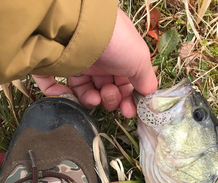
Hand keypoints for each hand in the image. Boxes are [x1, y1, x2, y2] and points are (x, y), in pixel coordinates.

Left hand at [33, 9, 156, 116]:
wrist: (81, 27)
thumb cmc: (116, 41)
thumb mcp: (140, 60)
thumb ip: (146, 80)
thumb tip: (149, 97)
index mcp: (120, 56)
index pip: (125, 83)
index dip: (128, 98)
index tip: (129, 111)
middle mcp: (100, 59)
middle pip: (107, 89)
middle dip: (112, 99)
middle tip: (111, 98)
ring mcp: (79, 62)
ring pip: (86, 91)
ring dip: (93, 100)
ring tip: (95, 98)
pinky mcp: (59, 66)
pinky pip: (61, 87)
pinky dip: (67, 96)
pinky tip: (75, 97)